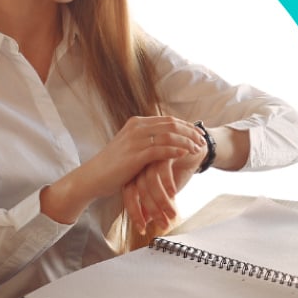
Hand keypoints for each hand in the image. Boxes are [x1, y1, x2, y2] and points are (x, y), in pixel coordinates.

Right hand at [83, 116, 205, 197]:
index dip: (186, 126)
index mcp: (137, 123)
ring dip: (187, 142)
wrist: (93, 177)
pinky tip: (186, 155)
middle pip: (172, 125)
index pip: (168, 120)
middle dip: (191, 133)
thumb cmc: (113, 166)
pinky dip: (176, 151)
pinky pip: (161, 150)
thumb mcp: (130, 147)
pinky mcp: (135, 155)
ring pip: (169, 136)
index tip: (199, 134)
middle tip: (204, 141)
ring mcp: (136, 140)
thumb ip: (146, 140)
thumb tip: (165, 139)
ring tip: (199, 149)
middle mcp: (137, 127)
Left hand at [123, 140, 204, 232]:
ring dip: (162, 201)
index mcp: (137, 170)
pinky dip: (167, 184)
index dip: (135, 212)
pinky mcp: (165, 149)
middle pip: (138, 189)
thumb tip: (146, 221)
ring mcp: (152, 154)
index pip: (130, 193)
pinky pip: (162, 169)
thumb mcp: (166, 187)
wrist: (197, 146)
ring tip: (172, 214)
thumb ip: (154, 201)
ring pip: (151, 181)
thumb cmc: (179, 167)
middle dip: (150, 210)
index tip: (142, 228)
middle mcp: (142, 162)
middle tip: (162, 225)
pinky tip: (173, 194)